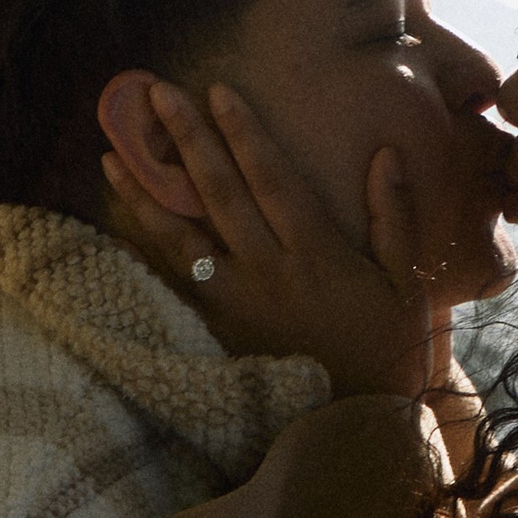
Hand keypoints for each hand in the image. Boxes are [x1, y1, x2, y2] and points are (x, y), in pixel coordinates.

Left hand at [109, 80, 433, 399]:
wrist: (356, 427)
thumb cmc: (388, 349)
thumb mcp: (405, 283)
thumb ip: (393, 215)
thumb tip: (386, 153)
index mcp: (316, 252)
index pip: (271, 177)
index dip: (243, 132)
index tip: (218, 91)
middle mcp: (268, 271)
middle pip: (219, 193)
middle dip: (187, 138)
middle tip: (156, 93)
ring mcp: (236, 303)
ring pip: (181, 237)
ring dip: (146, 191)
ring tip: (112, 152)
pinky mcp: (217, 330)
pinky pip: (172, 282)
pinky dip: (144, 248)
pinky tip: (120, 222)